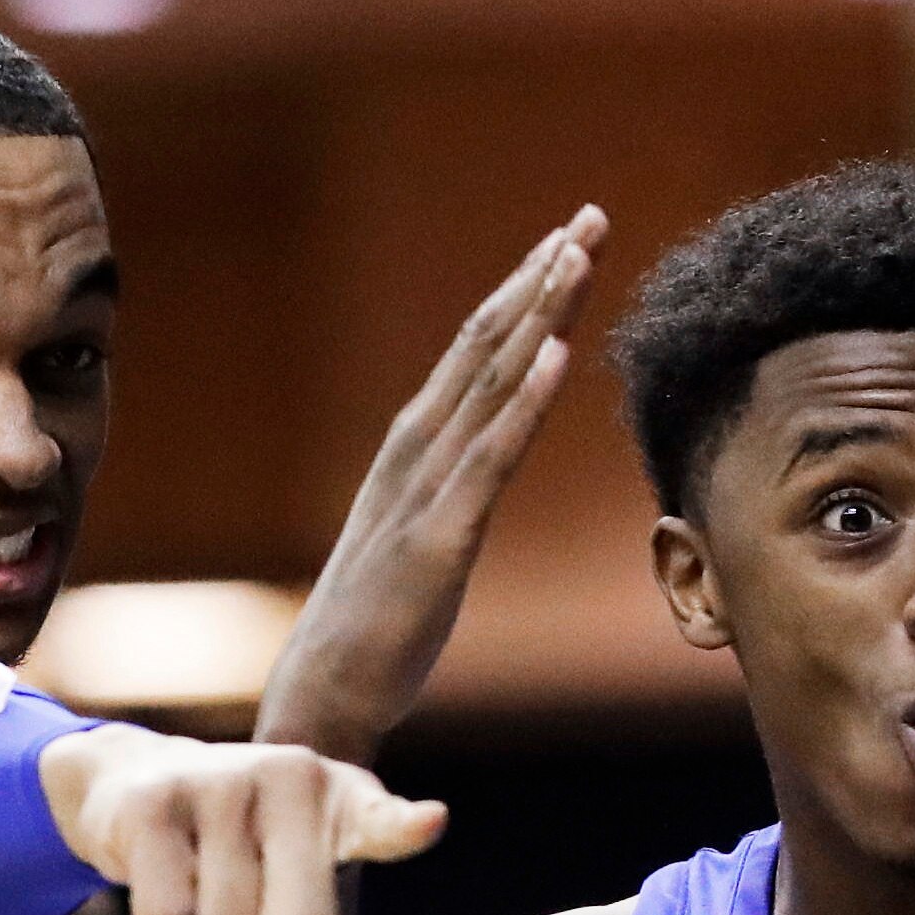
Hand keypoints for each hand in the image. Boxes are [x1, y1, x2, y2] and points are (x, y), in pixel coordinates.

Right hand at [52, 731, 445, 914]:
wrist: (139, 780)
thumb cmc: (241, 858)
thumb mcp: (291, 901)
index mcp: (342, 800)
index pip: (385, 823)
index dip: (409, 826)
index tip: (432, 820)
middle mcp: (292, 777)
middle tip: (247, 901)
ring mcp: (222, 781)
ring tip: (202, 880)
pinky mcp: (154, 801)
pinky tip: (163, 871)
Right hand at [264, 207, 609, 759]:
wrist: (324, 697)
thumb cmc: (378, 632)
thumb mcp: (426, 546)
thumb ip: (452, 499)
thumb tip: (482, 474)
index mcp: (414, 453)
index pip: (475, 355)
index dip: (524, 295)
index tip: (568, 243)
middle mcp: (415, 454)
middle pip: (486, 346)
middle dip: (540, 278)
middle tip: (589, 217)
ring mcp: (423, 492)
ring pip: (489, 383)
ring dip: (537, 315)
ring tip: (578, 254)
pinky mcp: (438, 540)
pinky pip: (490, 459)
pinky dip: (524, 403)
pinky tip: (558, 354)